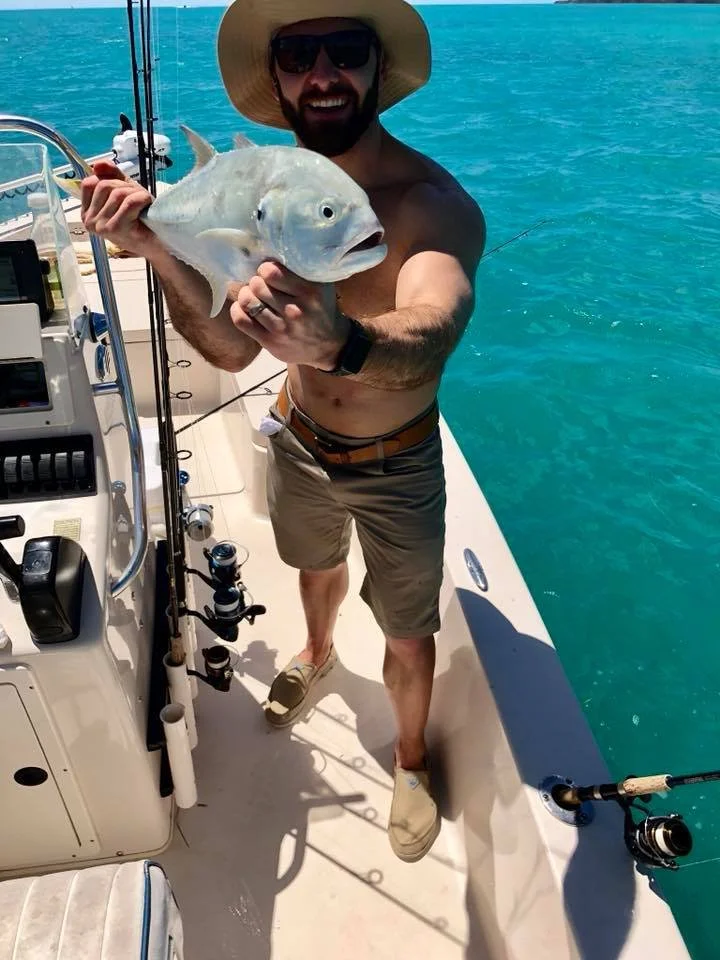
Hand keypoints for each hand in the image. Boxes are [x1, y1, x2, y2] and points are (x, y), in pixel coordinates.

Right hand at [80, 160, 155, 255]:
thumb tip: (97, 164)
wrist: (158, 246)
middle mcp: (90, 221)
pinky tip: (146, 207)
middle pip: (104, 185)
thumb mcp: (124, 193)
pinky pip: (129, 202)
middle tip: (138, 198)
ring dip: (136, 193)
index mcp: (87, 213)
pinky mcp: (117, 228)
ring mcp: (102, 226)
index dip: (109, 179)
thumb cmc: (141, 220)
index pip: (89, 183)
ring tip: (143, 205)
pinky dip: (142, 199)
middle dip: (125, 186)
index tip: (124, 191)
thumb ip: (111, 176)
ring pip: (117, 193)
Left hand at [230, 262, 350, 369]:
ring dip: (246, 295)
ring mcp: (281, 328)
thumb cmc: (320, 308)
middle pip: (257, 285)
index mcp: (309, 292)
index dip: (265, 269)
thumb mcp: (320, 285)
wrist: (327, 346)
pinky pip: (241, 320)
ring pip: (247, 302)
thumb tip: (270, 251)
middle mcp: (295, 310)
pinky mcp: (270, 341)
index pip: (271, 272)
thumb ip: (301, 270)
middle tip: (260, 285)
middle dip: (255, 282)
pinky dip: (237, 310)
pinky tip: (246, 308)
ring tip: (253, 296)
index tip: (268, 273)